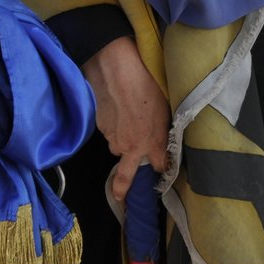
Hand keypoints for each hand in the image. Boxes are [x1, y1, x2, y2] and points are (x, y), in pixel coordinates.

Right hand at [82, 37, 170, 203]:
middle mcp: (129, 146)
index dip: (161, 167)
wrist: (115, 67)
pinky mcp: (98, 126)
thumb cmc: (147, 81)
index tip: (162, 169)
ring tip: (128, 120)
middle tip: (120, 196)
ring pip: (117, 147)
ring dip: (122, 141)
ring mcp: (111, 137)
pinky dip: (112, 126)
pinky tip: (117, 108)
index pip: (158, 166)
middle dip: (124, 185)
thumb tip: (162, 143)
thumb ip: (163, 129)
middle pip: (127, 172)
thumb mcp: (165, 105)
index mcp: (150, 141)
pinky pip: (108, 132)